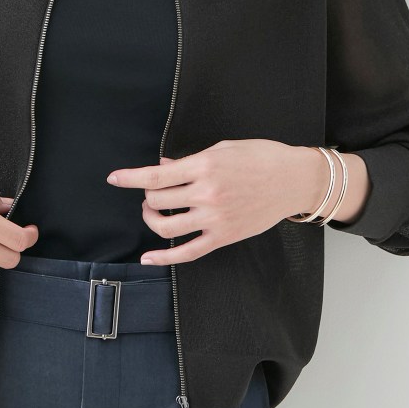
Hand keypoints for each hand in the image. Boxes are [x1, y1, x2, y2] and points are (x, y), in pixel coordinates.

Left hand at [106, 139, 309, 265]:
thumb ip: (189, 159)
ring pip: (166, 227)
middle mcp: (207, 193)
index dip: (130, 178)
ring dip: (151, 220)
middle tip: (152, 191)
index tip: (114, 178)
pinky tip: (149, 257)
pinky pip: (188, 252)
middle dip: (147, 195)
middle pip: (157, 201)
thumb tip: (161, 167)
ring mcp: (215, 218)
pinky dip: (165, 258)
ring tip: (153, 212)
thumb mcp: (222, 149)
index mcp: (205, 166)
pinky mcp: (224, 237)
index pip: (156, 176)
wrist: (294, 180)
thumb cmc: (260, 158)